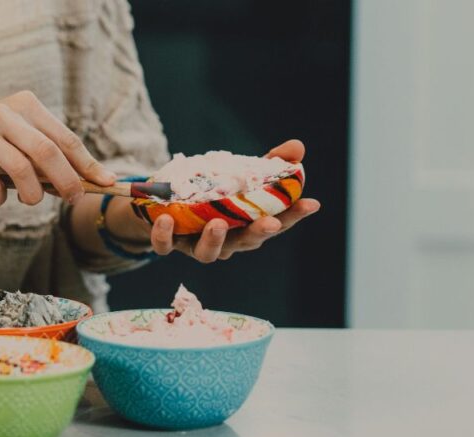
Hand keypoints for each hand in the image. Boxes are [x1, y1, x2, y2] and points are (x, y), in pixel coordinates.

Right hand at [0, 90, 115, 205]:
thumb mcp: (18, 148)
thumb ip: (48, 161)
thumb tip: (90, 182)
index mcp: (24, 104)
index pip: (64, 138)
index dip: (87, 164)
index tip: (106, 184)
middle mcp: (1, 111)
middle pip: (47, 151)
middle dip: (66, 180)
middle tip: (72, 199)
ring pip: (20, 168)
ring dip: (31, 194)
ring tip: (29, 201)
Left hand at [149, 139, 320, 261]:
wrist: (161, 201)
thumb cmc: (210, 192)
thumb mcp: (240, 173)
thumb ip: (270, 162)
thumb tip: (297, 147)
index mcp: (246, 225)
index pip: (276, 223)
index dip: (294, 216)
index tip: (312, 203)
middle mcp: (225, 240)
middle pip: (245, 242)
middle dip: (258, 233)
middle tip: (270, 223)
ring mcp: (195, 243)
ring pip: (206, 253)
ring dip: (213, 240)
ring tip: (218, 223)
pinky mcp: (167, 240)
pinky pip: (165, 244)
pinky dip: (165, 235)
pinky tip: (167, 218)